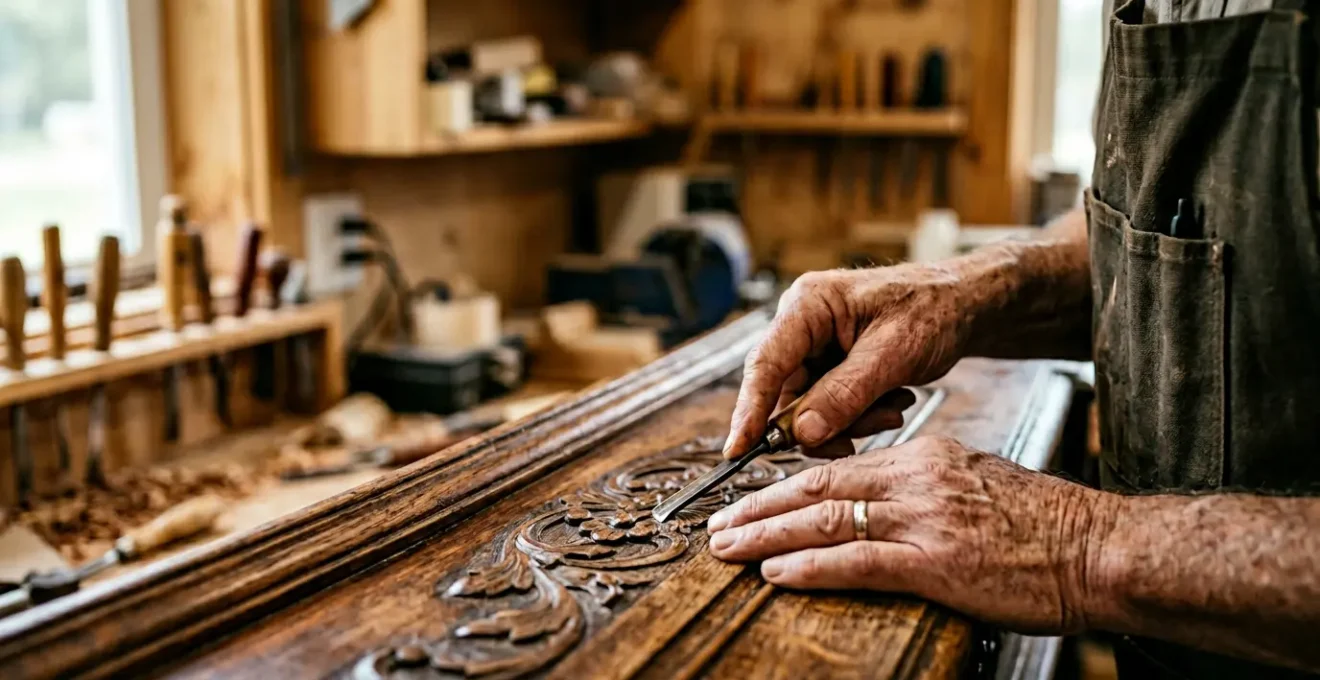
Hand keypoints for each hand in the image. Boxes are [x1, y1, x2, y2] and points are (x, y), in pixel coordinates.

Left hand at [707, 435, 1116, 633]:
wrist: (1100, 548)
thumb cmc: (1048, 525)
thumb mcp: (980, 483)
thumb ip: (929, 488)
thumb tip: (889, 505)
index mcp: (924, 459)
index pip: (838, 468)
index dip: (786, 486)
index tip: (752, 500)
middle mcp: (915, 480)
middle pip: (817, 487)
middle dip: (759, 507)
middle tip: (718, 523)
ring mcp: (923, 519)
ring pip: (824, 521)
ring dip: (766, 536)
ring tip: (727, 548)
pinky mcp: (934, 561)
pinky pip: (856, 561)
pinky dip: (808, 567)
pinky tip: (775, 573)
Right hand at [725, 265, 980, 459]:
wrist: (965, 305)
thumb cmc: (933, 309)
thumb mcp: (893, 353)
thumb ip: (845, 394)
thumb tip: (803, 433)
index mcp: (808, 306)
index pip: (765, 364)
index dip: (749, 410)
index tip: (737, 449)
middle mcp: (802, 325)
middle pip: (785, 393)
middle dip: (821, 423)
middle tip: (854, 439)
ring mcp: (815, 347)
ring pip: (809, 408)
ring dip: (848, 421)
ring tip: (892, 409)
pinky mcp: (831, 366)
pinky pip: (828, 407)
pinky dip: (858, 417)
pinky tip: (890, 405)